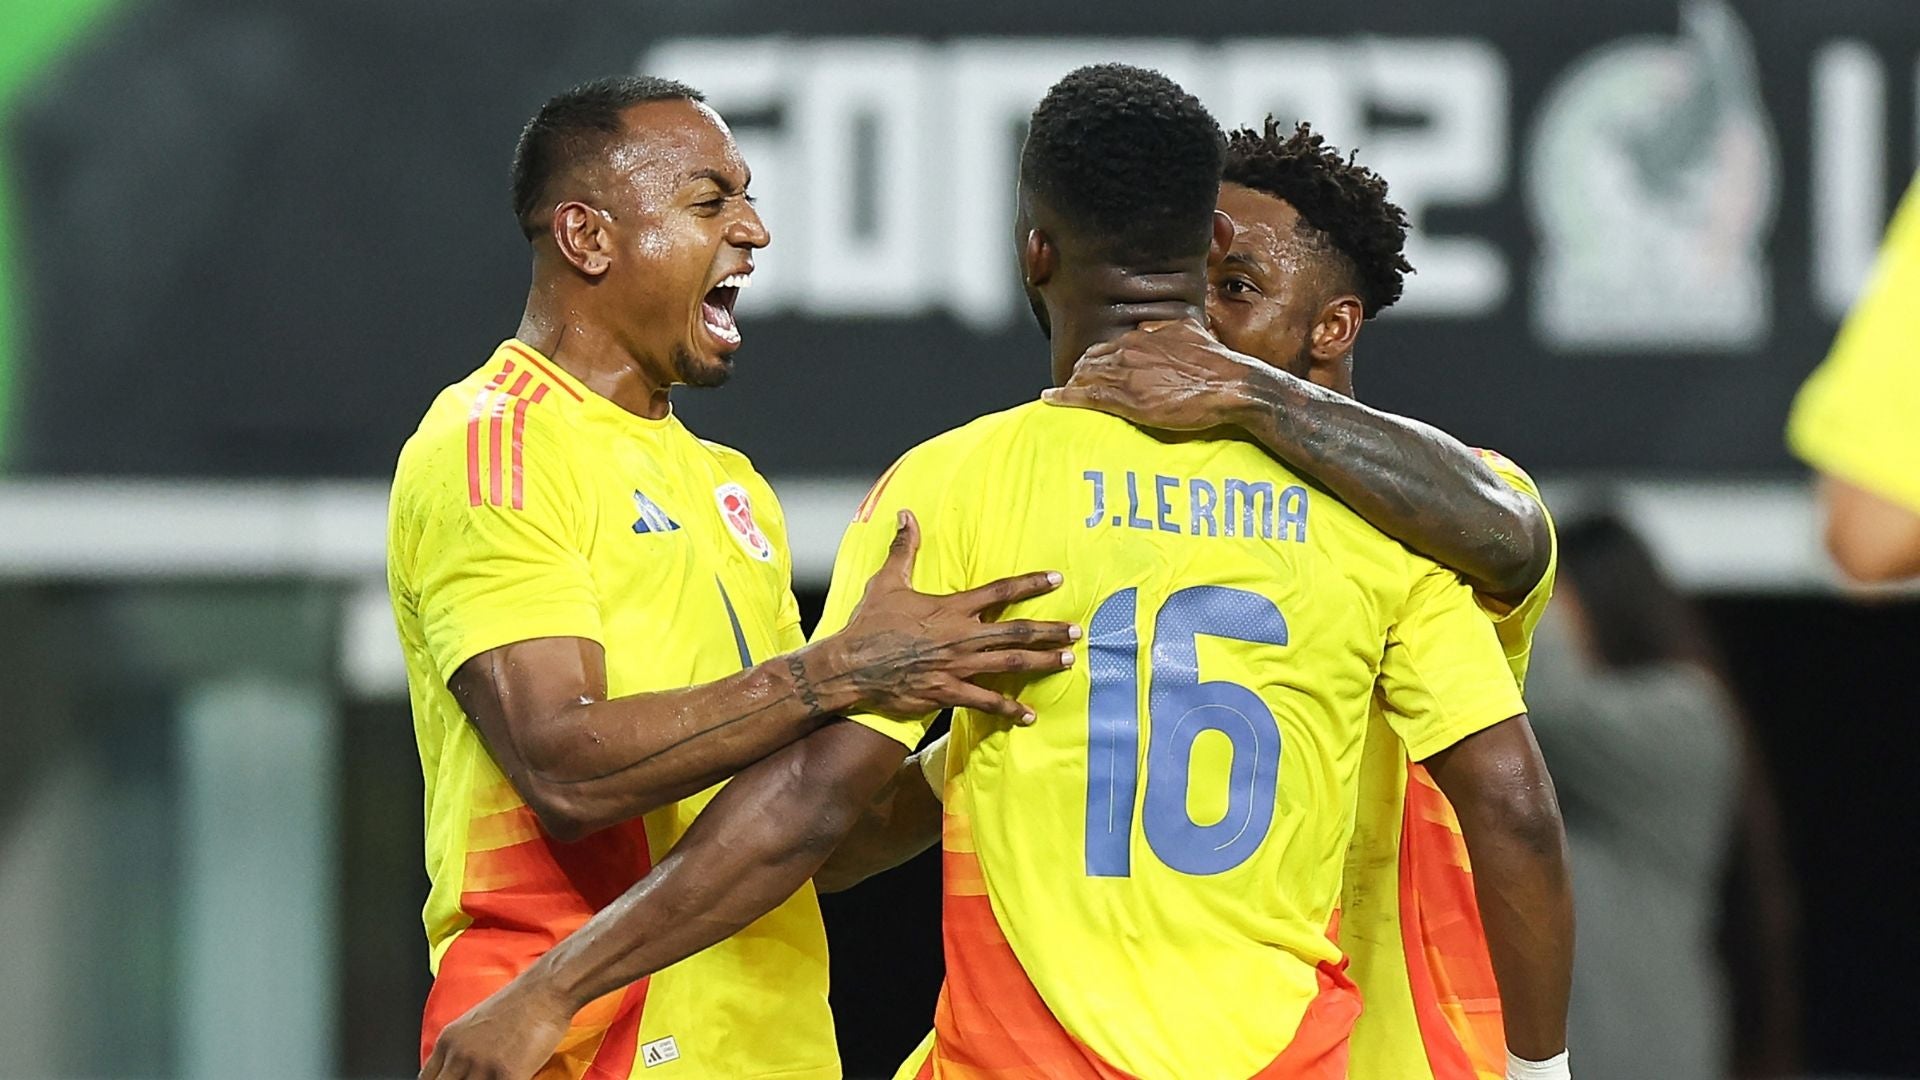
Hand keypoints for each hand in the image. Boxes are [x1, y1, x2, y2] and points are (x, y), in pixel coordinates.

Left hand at [419, 981, 573, 1079]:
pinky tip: (517, 1078)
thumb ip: (461, 1048)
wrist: (547, 988)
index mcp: (448, 1041)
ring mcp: (482, 1066)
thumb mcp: (475, 1023)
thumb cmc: (520, 1002)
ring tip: (497, 1078)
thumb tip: (457, 1072)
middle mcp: (460, 1054)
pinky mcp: (508, 1074)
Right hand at [824, 510, 1076, 722]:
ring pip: (1009, 665)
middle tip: (1076, 631)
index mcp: (951, 608)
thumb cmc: (870, 623)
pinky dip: (1008, 709)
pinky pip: (985, 702)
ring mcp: (957, 666)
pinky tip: (1028, 715)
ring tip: (1065, 661)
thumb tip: (906, 515)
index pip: (1000, 591)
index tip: (1056, 579)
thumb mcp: (888, 581)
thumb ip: (903, 549)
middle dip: (1049, 631)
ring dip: (1041, 663)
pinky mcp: (947, 692)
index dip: (1030, 584)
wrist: (852, 665)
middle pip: (1016, 632)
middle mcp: (961, 636)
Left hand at [1045, 317, 1279, 430]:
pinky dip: (1064, 396)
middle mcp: (1129, 349)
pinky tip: (1051, 398)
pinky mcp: (1126, 398)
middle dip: (1081, 372)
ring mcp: (1126, 374)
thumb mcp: (1191, 332)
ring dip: (1072, 385)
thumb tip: (1151, 327)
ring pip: (1085, 376)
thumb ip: (1167, 329)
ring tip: (1064, 395)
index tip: (1091, 369)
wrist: (1231, 385)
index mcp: (1143, 335)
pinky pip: (1085, 395)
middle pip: (1090, 360)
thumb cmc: (1217, 363)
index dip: (1096, 360)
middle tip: (1075, 385)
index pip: (1106, 346)